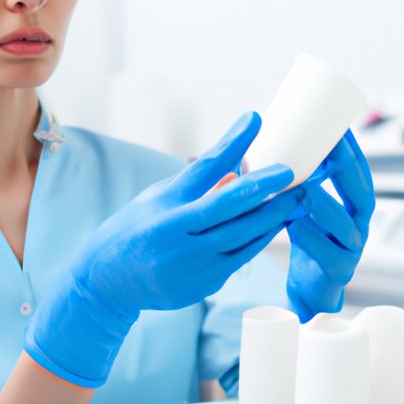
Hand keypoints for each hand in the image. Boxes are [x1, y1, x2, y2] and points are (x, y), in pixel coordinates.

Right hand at [24, 111, 303, 386]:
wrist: (108, 281)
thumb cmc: (134, 229)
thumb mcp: (158, 199)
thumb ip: (198, 188)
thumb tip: (239, 171)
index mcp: (164, 206)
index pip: (204, 168)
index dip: (233, 143)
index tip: (256, 119)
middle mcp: (178, 235)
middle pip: (232, 205)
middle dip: (268, 187)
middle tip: (294, 171)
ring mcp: (193, 264)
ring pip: (246, 235)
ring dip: (274, 215)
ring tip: (296, 198)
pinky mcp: (205, 284)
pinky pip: (241, 258)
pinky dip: (260, 239)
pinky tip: (275, 225)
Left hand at [286, 130, 374, 321]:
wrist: (308, 290)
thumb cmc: (304, 242)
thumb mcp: (301, 208)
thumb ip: (293, 185)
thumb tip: (260, 150)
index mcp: (351, 208)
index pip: (357, 174)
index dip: (350, 150)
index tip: (337, 126)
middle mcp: (357, 226)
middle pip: (363, 194)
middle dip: (347, 168)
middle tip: (329, 147)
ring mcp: (350, 251)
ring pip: (346, 226)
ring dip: (325, 204)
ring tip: (305, 187)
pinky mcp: (337, 273)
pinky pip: (328, 254)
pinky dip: (311, 237)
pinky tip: (294, 224)